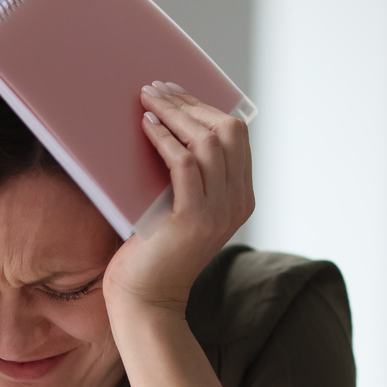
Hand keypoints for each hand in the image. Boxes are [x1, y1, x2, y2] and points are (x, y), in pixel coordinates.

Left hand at [103, 82, 253, 316]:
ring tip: (148, 101)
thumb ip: (186, 175)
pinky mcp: (195, 219)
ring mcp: (219, 211)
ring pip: (208, 143)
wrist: (147, 299)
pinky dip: (165, 139)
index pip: (235, 136)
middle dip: (190, 104)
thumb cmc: (153, 250)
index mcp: (240, 197)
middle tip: (157, 88)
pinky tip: (147, 126)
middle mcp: (237, 202)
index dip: (205, 107)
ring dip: (176, 115)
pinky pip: (184, 164)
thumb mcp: (178, 205)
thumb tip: (165, 122)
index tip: (175, 90)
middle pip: (226, 133)